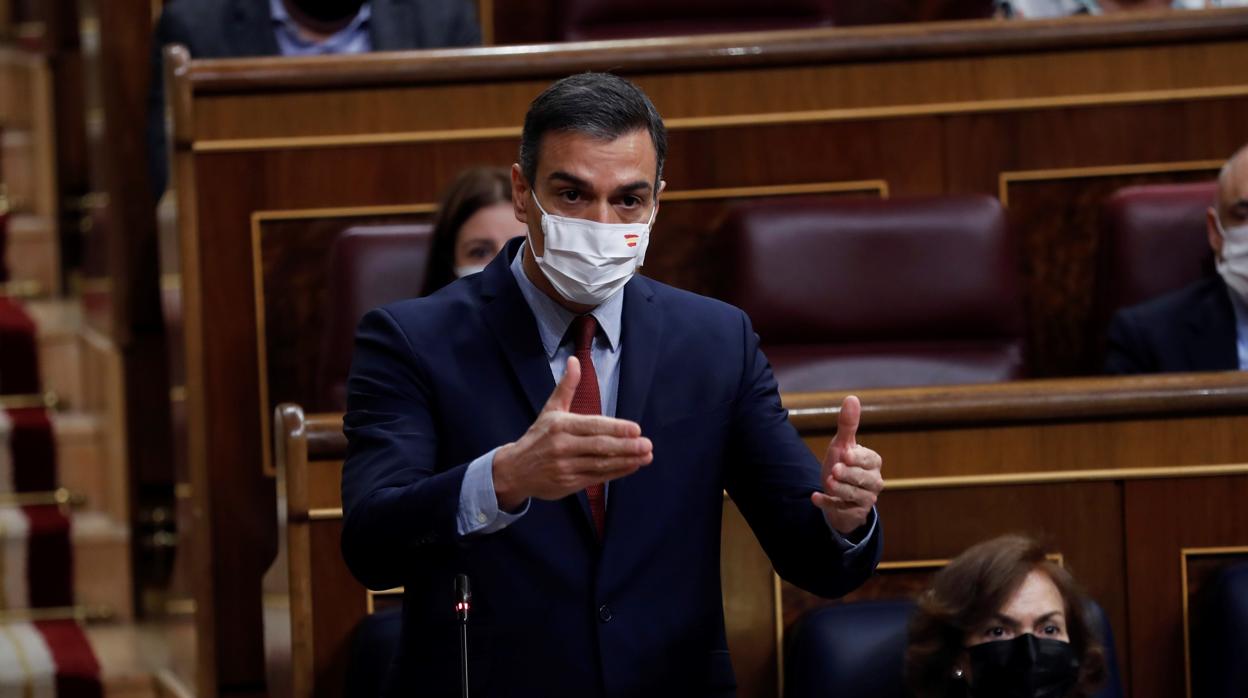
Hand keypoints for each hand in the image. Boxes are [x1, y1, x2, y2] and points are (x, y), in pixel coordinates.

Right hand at [493, 356, 652, 510]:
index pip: (593, 426)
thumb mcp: (550, 409)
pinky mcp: (569, 484)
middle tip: (647, 444)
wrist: (514, 470)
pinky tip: (631, 466)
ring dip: (626, 461)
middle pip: (600, 446)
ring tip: (646, 456)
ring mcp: (566, 467)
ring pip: (601, 464)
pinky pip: (597, 477)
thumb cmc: (537, 437)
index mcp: (560, 425)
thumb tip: (575, 360)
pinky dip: (616, 472)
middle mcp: (562, 446)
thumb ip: (566, 387)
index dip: (616, 428)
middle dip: (626, 446)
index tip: (636, 429)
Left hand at [811, 395, 884, 535]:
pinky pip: (840, 510)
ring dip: (839, 490)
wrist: (837, 492)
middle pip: (864, 480)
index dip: (858, 459)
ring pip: (855, 497)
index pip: (870, 460)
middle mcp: (873, 482)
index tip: (844, 454)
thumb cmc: (843, 463)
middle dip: (849, 475)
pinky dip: (826, 504)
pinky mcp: (852, 513)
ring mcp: (864, 500)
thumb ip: (848, 424)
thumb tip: (851, 398)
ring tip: (827, 482)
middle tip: (835, 470)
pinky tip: (814, 497)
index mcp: (873, 463)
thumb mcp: (843, 444)